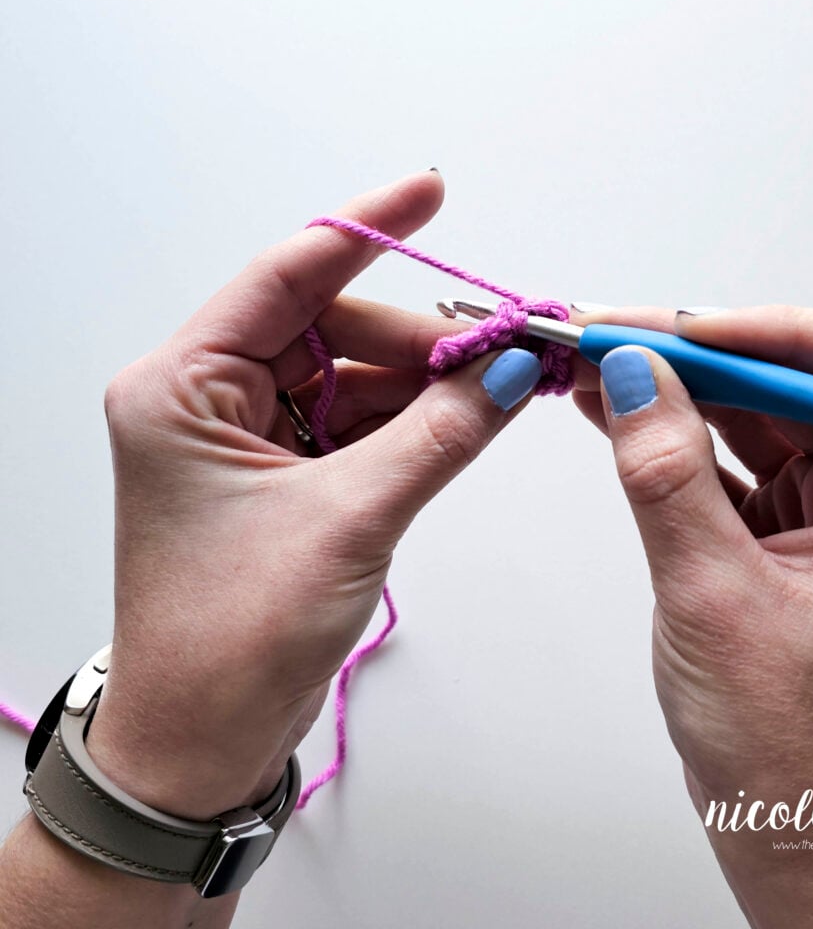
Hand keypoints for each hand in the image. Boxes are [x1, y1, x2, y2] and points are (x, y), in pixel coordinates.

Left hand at [85, 171, 542, 819]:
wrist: (206, 737)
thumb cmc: (234, 637)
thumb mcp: (350, 519)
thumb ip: (440, 433)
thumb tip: (513, 366)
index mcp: (182, 387)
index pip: (287, 277)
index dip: (367, 230)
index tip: (429, 191)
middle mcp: (209, 397)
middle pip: (335, 329)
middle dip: (421, 338)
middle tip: (506, 348)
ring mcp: (251, 435)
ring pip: (357, 376)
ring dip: (428, 381)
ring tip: (504, 383)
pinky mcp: (286, 472)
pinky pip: (362, 420)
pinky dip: (417, 419)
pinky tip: (468, 416)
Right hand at [571, 305, 812, 928]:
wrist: (783, 820)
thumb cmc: (781, 737)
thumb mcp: (710, 593)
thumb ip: (666, 473)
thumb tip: (631, 374)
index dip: (774, 328)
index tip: (679, 332)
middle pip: (793, 376)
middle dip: (700, 351)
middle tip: (607, 334)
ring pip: (752, 410)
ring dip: (675, 386)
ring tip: (593, 363)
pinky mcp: (777, 529)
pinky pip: (724, 455)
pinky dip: (669, 431)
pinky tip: (611, 410)